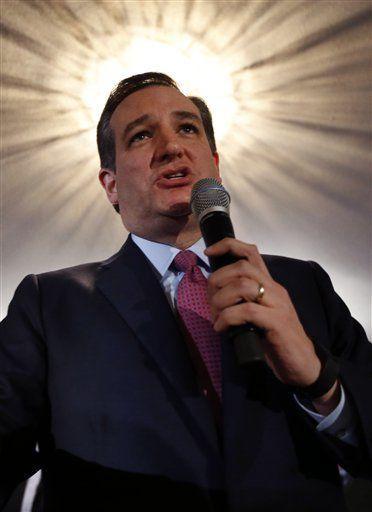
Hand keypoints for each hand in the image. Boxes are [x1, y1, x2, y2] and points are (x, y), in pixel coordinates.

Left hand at [205, 238, 321, 387]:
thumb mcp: (258, 315)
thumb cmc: (277, 341)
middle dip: (218, 280)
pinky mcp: (277, 323)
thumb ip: (243, 301)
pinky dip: (227, 318)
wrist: (303, 364)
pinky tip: (221, 328)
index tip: (209, 253)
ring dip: (220, 300)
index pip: (251, 252)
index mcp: (270, 285)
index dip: (228, 246)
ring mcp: (277, 305)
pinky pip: (246, 311)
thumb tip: (214, 296)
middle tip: (210, 301)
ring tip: (216, 317)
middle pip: (242, 267)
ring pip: (242, 286)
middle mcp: (275, 290)